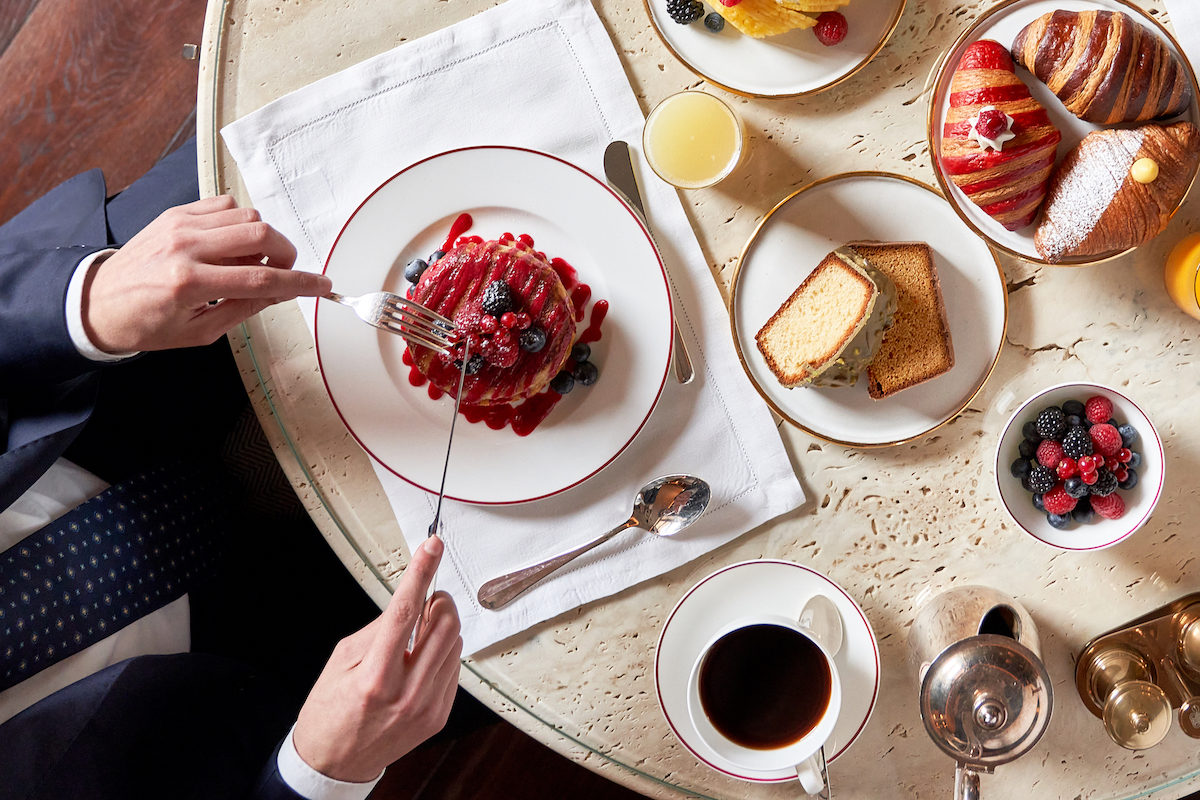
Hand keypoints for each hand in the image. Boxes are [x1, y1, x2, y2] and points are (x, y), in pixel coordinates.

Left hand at [82, 195, 331, 352]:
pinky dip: (238, 223)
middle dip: (285, 253)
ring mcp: (178, 225)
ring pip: (245, 215)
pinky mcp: (175, 213)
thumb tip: (280, 292)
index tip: (321, 285)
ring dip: (261, 238)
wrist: (98, 302)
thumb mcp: (200, 332)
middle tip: (282, 269)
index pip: (261, 278)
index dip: (299, 283)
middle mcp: (184, 247)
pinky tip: (230, 245)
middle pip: (259, 234)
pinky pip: (224, 205)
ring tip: (248, 261)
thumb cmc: (146, 323)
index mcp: (189, 284)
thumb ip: (244, 308)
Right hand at [293, 536, 462, 782]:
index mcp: (374, 676)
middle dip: (439, 601)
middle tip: (426, 599)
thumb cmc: (331, 711)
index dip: (421, 573)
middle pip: (444, 625)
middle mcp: (405, 693)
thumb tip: (411, 601)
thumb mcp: (340, 660)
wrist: (335, 763)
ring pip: (454, 644)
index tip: (432, 547)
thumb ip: (379, 628)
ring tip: (417, 635)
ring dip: (442, 627)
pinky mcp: (438, 716)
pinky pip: (454, 668)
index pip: (405, 612)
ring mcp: (426, 707)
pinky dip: (443, 653)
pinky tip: (421, 660)